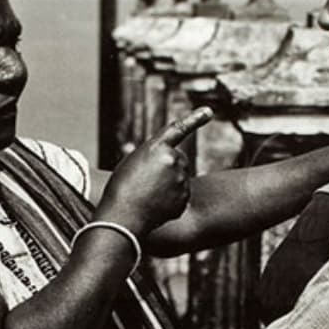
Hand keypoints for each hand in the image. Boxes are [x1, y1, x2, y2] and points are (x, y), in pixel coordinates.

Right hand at [96, 107, 212, 236]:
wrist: (123, 217)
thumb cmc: (121, 188)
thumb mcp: (133, 163)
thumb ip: (154, 156)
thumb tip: (172, 166)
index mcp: (158, 147)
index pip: (179, 129)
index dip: (195, 119)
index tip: (208, 112)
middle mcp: (173, 160)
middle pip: (178, 159)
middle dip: (169, 166)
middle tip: (147, 180)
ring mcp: (181, 180)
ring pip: (180, 178)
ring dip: (168, 184)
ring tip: (148, 194)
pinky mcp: (184, 198)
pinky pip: (180, 195)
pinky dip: (170, 200)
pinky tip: (155, 204)